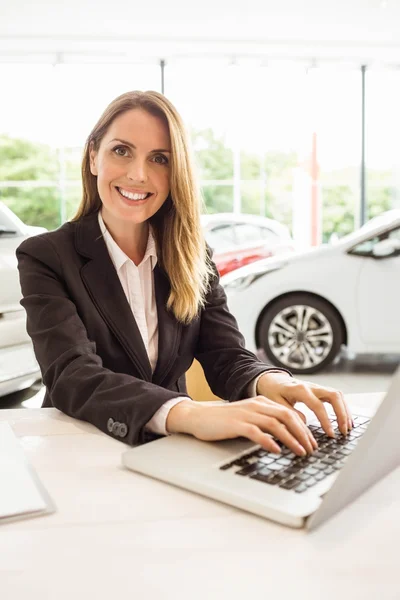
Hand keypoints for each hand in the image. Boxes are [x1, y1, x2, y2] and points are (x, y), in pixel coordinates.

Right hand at [166, 397, 317, 456]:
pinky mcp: (236, 424)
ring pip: (276, 424)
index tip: (312, 442)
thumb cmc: (223, 421)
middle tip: (312, 449)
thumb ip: (264, 424)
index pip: (290, 413)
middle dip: (303, 434)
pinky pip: (256, 432)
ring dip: (291, 439)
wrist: (198, 417)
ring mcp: (246, 414)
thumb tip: (283, 440)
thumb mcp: (248, 419)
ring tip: (300, 452)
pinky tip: (276, 451)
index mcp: (261, 403)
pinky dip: (268, 441)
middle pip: (287, 416)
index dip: (304, 428)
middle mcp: (256, 406)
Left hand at [256, 371, 353, 437]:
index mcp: (300, 390)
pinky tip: (345, 419)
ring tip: (348, 427)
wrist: (271, 379)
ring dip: (345, 411)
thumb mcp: (276, 403)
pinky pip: (335, 396)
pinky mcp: (319, 390)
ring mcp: (316, 387)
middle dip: (342, 414)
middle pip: (334, 396)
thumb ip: (290, 413)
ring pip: (337, 395)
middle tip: (344, 431)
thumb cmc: (273, 391)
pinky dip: (342, 407)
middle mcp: (311, 386)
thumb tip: (304, 424)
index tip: (331, 434)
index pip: (318, 406)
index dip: (326, 421)